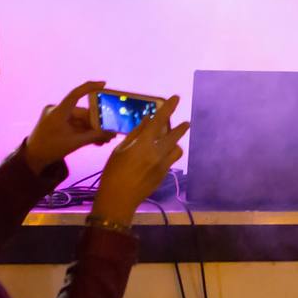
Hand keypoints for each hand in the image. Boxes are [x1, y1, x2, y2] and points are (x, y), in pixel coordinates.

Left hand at [25, 80, 108, 172]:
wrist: (33, 157)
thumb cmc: (51, 148)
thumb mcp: (75, 143)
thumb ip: (94, 137)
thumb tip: (112, 134)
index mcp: (58, 112)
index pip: (75, 94)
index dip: (90, 87)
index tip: (104, 84)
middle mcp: (57, 110)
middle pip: (83, 112)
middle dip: (97, 123)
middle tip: (110, 132)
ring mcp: (57, 116)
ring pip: (81, 120)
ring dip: (92, 129)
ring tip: (104, 140)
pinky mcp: (58, 122)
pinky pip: (75, 124)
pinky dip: (85, 131)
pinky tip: (95, 140)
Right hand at [91, 97, 187, 224]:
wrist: (118, 199)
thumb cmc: (113, 172)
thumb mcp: (120, 150)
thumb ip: (136, 134)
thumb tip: (147, 120)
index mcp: (144, 144)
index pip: (159, 121)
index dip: (169, 108)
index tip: (176, 98)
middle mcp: (157, 153)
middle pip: (175, 135)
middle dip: (181, 128)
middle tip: (184, 123)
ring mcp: (163, 165)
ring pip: (177, 149)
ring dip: (175, 144)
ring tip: (168, 142)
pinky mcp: (164, 175)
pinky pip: (170, 161)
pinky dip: (167, 155)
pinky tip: (157, 158)